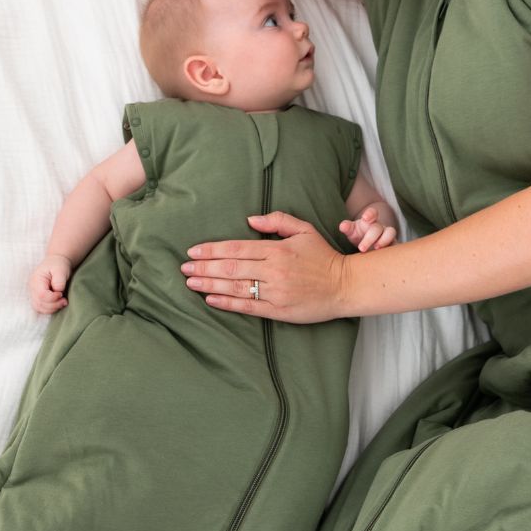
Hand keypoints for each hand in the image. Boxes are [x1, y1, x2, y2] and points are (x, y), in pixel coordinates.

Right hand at [28, 254, 71, 313]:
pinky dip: (50, 309)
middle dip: (54, 305)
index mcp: (36, 280)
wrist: (56, 263)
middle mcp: (32, 288)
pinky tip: (58, 304)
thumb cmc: (58, 265)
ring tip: (63, 302)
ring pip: (39, 308)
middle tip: (65, 300)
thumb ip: (59, 281)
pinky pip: (40, 308)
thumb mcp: (61, 270)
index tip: (61, 294)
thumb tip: (58, 291)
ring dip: (52, 309)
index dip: (53, 298)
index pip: (41, 295)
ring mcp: (33, 293)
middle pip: (39, 303)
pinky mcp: (37, 297)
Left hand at [179, 212, 351, 323]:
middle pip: (231, 268)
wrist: (346, 285)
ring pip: (236, 287)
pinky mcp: (279, 310)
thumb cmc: (324, 256)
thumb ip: (278, 221)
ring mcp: (276, 291)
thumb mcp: (304, 230)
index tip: (193, 252)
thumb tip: (250, 220)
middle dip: (204, 268)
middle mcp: (273, 270)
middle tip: (184, 269)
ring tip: (191, 283)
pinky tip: (211, 300)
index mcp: (277, 249)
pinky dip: (227, 303)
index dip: (212, 250)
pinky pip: (248, 307)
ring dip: (210, 285)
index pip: (236, 248)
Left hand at [339, 205, 397, 252]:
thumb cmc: (359, 236)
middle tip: (361, 248)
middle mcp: (380, 227)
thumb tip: (342, 226)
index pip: (373, 213)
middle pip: (378, 228)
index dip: (370, 214)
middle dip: (370, 238)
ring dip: (384, 240)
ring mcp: (388, 235)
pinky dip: (392, 249)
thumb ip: (347, 228)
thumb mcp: (352, 232)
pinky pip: (396, 245)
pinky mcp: (393, 245)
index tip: (365, 218)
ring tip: (376, 249)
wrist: (368, 247)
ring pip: (391, 233)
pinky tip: (384, 256)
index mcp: (370, 221)